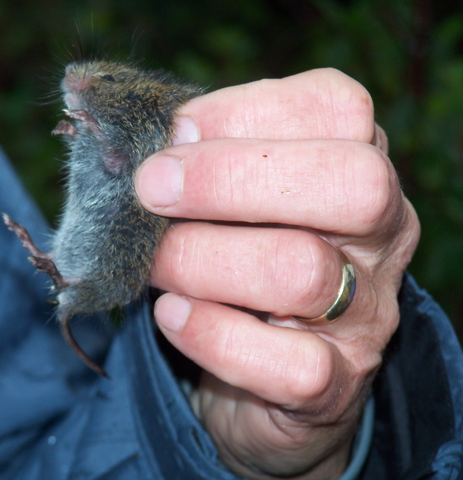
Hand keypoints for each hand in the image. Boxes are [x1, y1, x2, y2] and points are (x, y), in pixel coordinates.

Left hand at [134, 69, 419, 478]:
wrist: (259, 373)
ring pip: (302, 272)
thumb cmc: (235, 257)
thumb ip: (203, 156)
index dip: (245, 112)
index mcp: (358, 165)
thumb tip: (168, 135)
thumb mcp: (227, 196)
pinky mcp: (337, 383)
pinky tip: (171, 316)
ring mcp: (367, 313)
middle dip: (230, 178)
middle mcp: (382, 235)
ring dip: (201, 261)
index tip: (173, 131)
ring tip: (154, 262)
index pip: (337, 110)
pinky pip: (289, 365)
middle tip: (150, 189)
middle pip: (351, 183)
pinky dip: (212, 335)